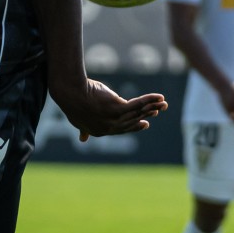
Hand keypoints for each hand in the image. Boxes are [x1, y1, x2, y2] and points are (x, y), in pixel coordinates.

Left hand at [53, 78, 167, 142]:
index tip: (144, 123)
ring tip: (163, 103)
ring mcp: (114, 119)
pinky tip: (159, 97)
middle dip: (146, 115)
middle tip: (157, 111)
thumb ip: (84, 129)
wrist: (70, 93)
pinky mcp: (117, 108)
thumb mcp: (78, 121)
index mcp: (101, 131)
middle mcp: (109, 128)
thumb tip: (82, 139)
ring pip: (137, 112)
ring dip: (152, 106)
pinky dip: (150, 100)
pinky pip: (138, 104)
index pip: (122, 129)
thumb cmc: (72, 103)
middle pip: (132, 121)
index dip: (134, 126)